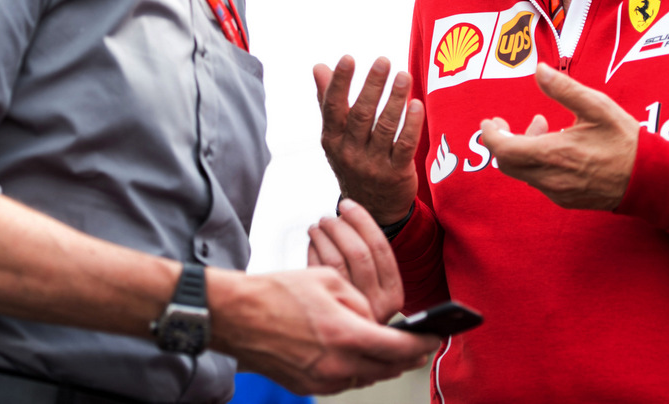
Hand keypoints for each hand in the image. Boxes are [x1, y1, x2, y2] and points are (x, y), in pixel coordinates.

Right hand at [207, 266, 437, 394]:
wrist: (234, 315)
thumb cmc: (276, 292)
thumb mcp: (327, 281)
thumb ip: (359, 302)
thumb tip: (374, 320)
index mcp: (344, 335)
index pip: (398, 348)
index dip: (422, 343)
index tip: (435, 336)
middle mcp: (336, 365)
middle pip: (387, 369)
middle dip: (406, 357)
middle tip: (419, 346)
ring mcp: (320, 380)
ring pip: (366, 377)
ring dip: (381, 364)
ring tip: (390, 349)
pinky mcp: (306, 386)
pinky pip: (343, 381)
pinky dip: (356, 369)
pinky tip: (356, 354)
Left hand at [306, 198, 403, 322]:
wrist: (352, 346)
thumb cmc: (361, 304)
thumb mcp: (377, 287)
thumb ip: (372, 258)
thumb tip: (352, 214)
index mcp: (395, 294)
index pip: (380, 247)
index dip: (362, 220)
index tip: (347, 204)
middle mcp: (376, 305)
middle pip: (357, 252)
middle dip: (340, 227)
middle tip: (328, 217)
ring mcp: (352, 310)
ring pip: (336, 260)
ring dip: (324, 235)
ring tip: (318, 225)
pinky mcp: (328, 311)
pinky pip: (319, 271)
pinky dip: (314, 250)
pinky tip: (312, 242)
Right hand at [315, 56, 421, 224]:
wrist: (371, 208)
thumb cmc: (352, 160)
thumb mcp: (335, 136)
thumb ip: (328, 100)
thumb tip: (319, 67)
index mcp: (332, 139)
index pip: (334, 107)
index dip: (340, 82)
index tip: (348, 58)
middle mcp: (349, 152)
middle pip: (361, 114)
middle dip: (372, 86)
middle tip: (384, 60)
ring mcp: (373, 164)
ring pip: (385, 127)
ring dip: (395, 100)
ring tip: (404, 76)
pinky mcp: (396, 173)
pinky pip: (405, 146)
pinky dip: (411, 125)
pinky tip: (417, 105)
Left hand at [480, 64, 637, 209]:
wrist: (650, 179)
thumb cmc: (625, 140)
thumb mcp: (597, 107)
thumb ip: (564, 89)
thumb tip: (539, 70)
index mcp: (554, 153)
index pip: (504, 150)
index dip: (490, 135)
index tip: (490, 121)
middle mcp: (551, 178)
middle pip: (507, 164)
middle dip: (502, 142)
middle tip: (505, 123)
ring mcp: (558, 192)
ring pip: (523, 173)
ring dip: (523, 150)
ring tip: (543, 127)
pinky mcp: (566, 200)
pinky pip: (539, 181)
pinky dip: (537, 163)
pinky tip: (556, 147)